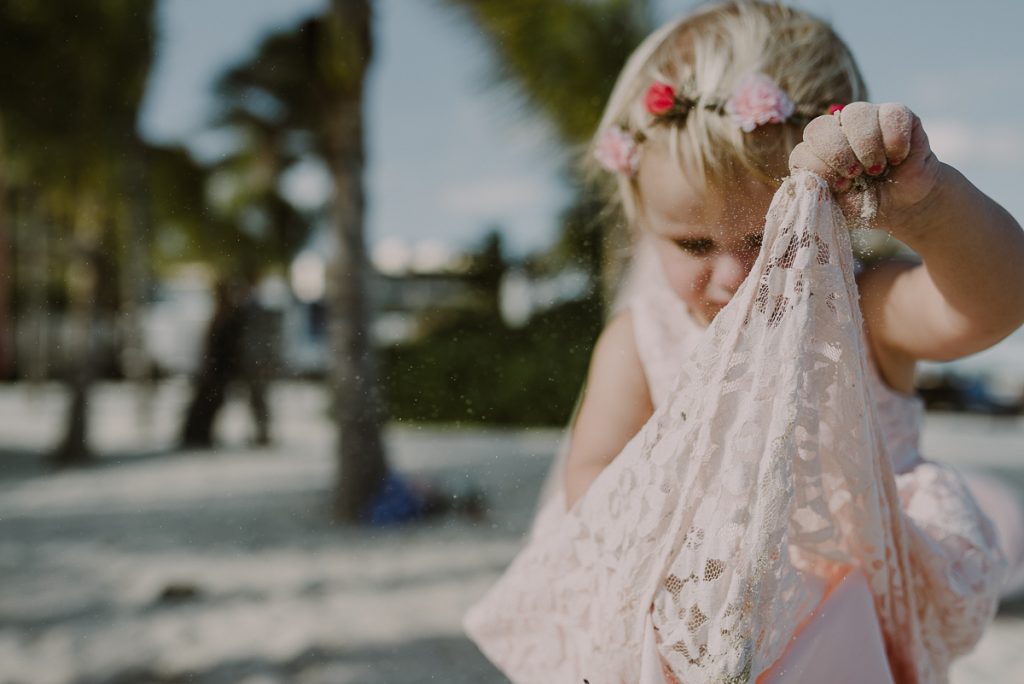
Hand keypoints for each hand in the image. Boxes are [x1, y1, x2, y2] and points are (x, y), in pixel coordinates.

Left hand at [788, 102, 942, 231]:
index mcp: (815, 155)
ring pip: (854, 113)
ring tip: (877, 168)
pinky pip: (891, 113)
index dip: (820, 170)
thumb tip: (806, 183)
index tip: (841, 187)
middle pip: (818, 127)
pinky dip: (894, 140)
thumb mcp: (839, 209)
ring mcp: (864, 119)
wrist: (905, 205)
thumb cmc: (866, 205)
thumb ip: (818, 197)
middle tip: (856, 174)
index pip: (801, 153)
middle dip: (837, 155)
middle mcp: (836, 131)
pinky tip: (897, 157)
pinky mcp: (896, 114)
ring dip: (866, 146)